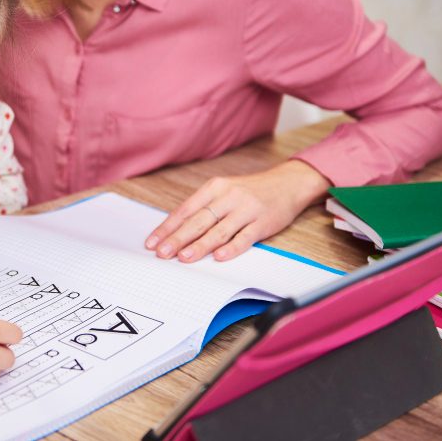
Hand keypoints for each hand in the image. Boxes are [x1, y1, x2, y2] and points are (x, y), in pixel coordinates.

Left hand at [145, 160, 330, 261]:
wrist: (288, 183)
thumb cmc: (250, 190)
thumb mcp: (224, 190)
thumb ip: (203, 208)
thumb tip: (176, 230)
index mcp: (214, 187)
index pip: (185, 210)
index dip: (168, 227)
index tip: (153, 242)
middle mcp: (228, 196)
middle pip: (198, 221)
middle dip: (178, 238)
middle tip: (162, 253)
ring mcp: (246, 209)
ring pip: (219, 230)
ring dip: (200, 245)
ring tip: (183, 257)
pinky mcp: (263, 222)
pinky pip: (245, 237)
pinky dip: (232, 248)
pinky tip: (219, 257)